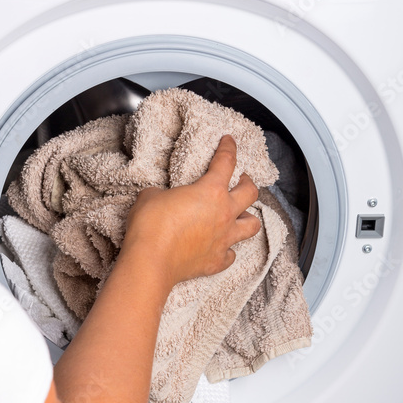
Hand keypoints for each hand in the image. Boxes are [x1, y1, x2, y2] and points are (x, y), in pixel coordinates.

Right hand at [121, 135, 260, 287]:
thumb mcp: (150, 197)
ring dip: (248, 218)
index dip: (229, 147)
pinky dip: (228, 250)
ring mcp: (224, 239)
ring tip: (241, 216)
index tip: (229, 141)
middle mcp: (225, 213)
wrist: (151, 261)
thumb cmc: (151, 226)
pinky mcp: (217, 261)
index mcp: (211, 191)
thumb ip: (162, 193)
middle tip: (242, 180)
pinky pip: (231, 254)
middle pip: (250, 193)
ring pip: (251, 226)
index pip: (226, 162)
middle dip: (248, 183)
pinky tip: (222, 247)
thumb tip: (161, 197)